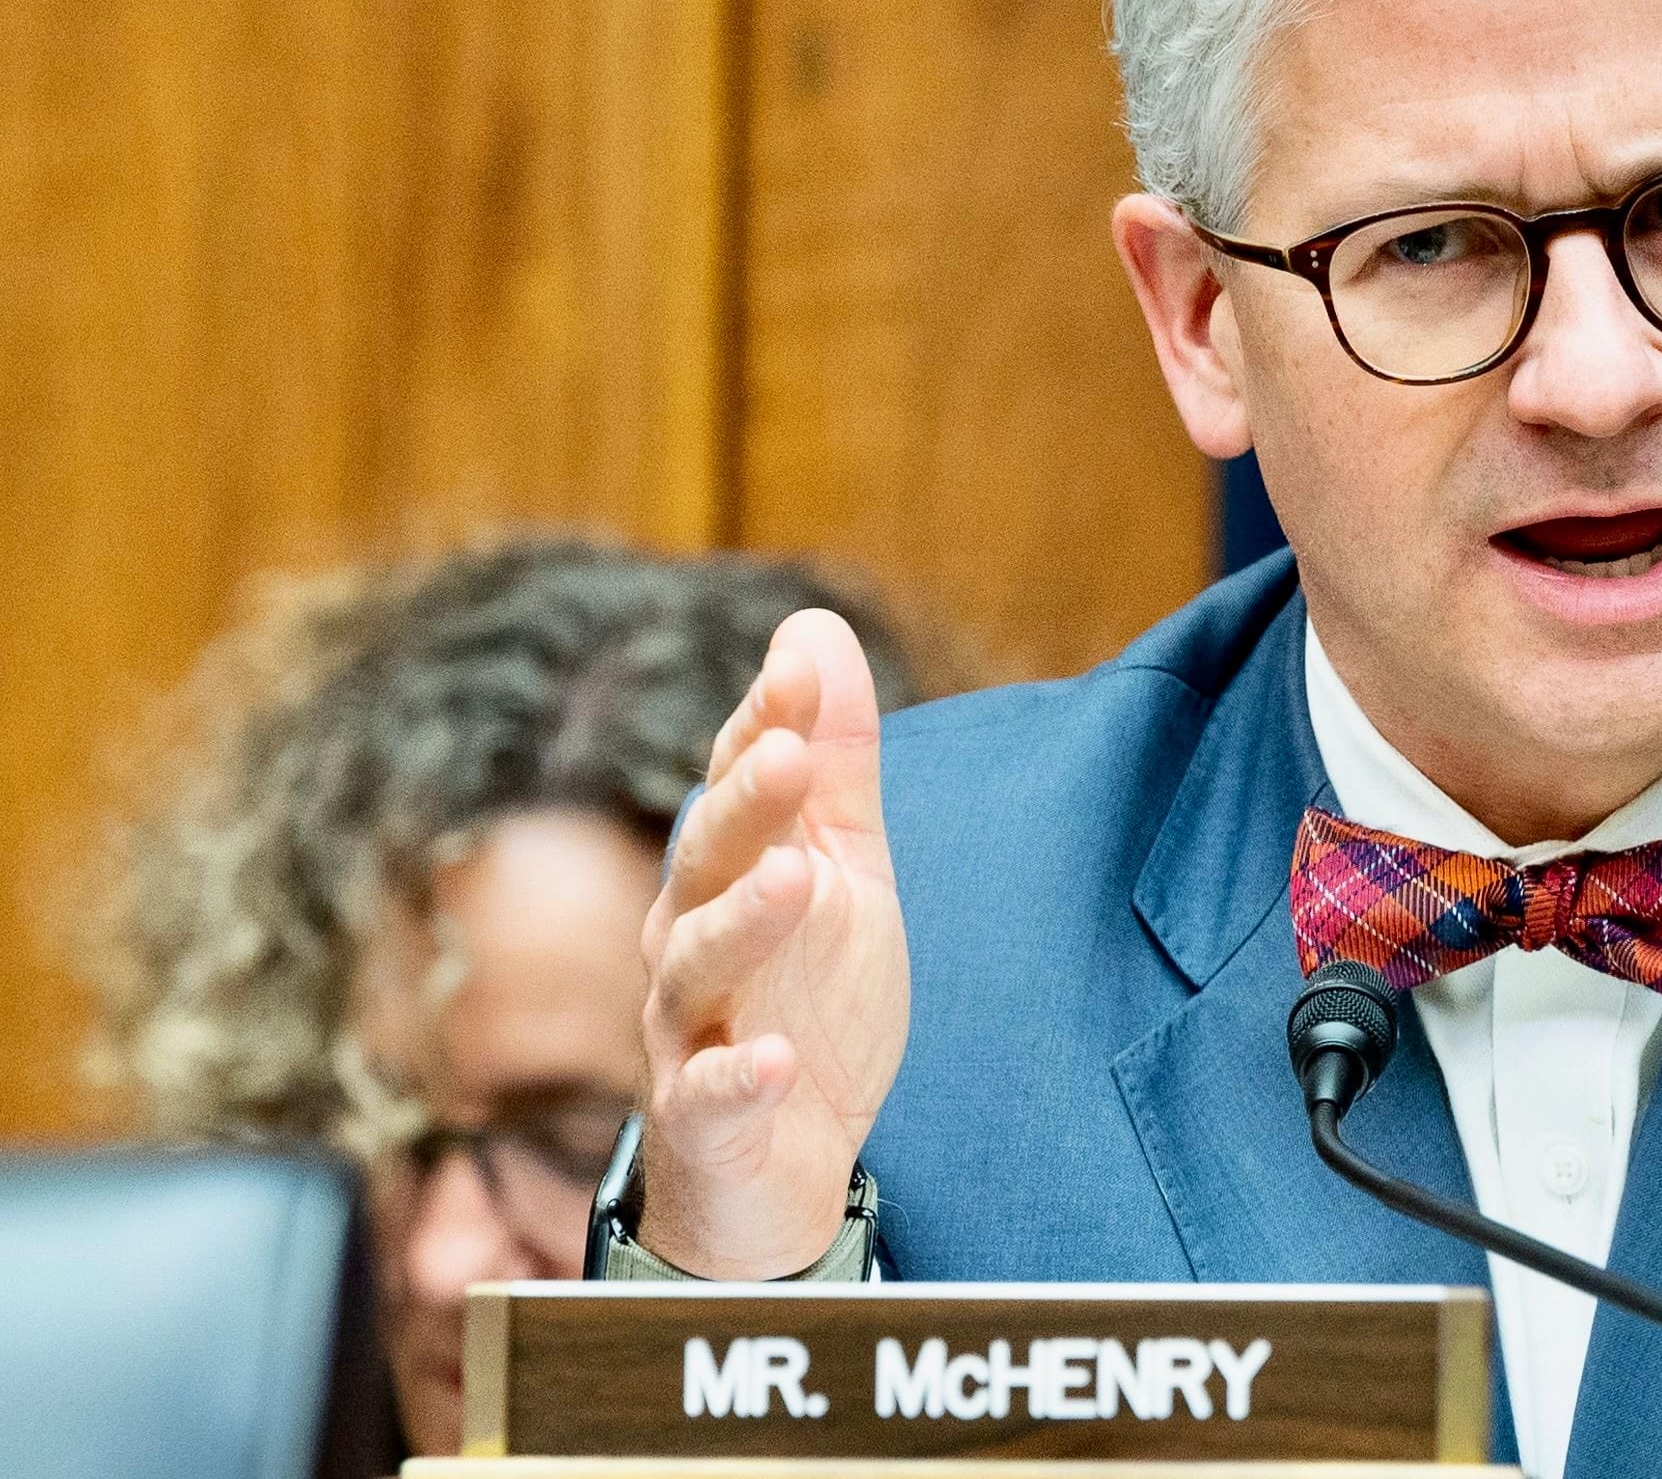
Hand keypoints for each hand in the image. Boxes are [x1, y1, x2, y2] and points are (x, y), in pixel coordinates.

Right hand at [635, 609, 910, 1277]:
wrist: (779, 1166)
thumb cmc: (805, 1000)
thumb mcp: (839, 871)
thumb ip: (832, 764)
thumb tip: (812, 629)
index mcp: (726, 878)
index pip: (737, 789)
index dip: (765, 729)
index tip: (800, 668)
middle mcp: (690, 944)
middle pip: (706, 864)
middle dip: (744, 805)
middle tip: (791, 751)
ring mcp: (690, 1035)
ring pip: (697, 969)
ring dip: (742, 924)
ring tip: (795, 881)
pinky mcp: (707, 1124)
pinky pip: (712, 1098)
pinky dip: (741, 1077)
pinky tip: (779, 1060)